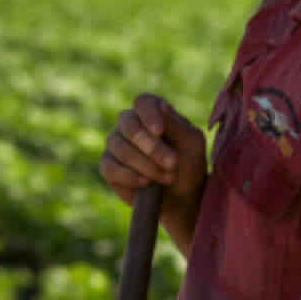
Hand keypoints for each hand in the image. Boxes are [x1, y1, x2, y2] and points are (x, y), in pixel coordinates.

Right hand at [100, 93, 205, 226]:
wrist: (181, 197)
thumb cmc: (189, 166)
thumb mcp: (192, 144)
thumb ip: (176, 125)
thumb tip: (162, 106)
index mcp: (152, 112)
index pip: (143, 102)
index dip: (148, 115)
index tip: (159, 132)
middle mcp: (130, 124)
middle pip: (129, 125)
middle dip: (151, 146)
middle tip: (172, 164)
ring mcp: (116, 144)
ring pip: (120, 147)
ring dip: (146, 164)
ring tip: (167, 177)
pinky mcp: (108, 166)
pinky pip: (109, 167)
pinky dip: (129, 176)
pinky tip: (146, 183)